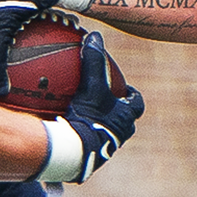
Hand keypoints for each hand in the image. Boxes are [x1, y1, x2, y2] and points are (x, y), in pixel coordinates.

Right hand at [38, 32, 144, 182]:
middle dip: (114, 113)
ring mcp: (103, 150)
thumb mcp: (92, 86)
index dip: (132, 96)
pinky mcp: (87, 160)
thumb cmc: (89, 118)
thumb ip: (93, 61)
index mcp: (125, 119)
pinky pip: (84, 145)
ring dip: (96, 127)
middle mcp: (118, 136)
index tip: (125, 89)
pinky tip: (60, 133)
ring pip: (104, 135)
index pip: (136, 104)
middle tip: (103, 103)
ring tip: (82, 119)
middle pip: (122, 121)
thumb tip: (95, 36)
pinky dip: (76, 139)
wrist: (76, 153)